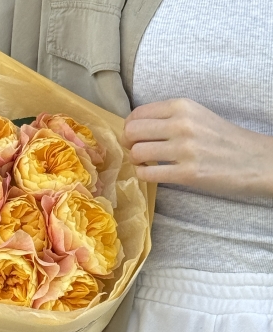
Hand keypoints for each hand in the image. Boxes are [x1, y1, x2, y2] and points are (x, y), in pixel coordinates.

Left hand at [122, 98, 272, 196]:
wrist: (255, 160)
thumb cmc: (221, 139)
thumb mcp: (196, 116)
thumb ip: (167, 117)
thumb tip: (133, 127)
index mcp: (182, 106)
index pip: (137, 113)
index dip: (129, 127)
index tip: (134, 136)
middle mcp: (182, 124)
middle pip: (132, 132)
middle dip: (128, 143)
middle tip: (136, 150)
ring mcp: (184, 149)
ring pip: (137, 152)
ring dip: (135, 161)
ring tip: (145, 163)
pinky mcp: (187, 173)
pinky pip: (148, 174)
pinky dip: (143, 175)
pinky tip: (152, 173)